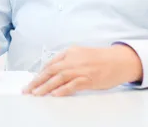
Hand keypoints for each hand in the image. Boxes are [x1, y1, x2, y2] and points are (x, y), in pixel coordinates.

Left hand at [23, 44, 142, 96]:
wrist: (120, 60)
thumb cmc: (101, 59)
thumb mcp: (81, 55)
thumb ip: (68, 61)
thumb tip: (53, 72)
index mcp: (70, 52)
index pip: (50, 63)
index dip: (39, 73)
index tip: (32, 82)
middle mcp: (73, 59)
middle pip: (51, 70)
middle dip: (37, 81)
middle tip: (28, 90)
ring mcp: (81, 69)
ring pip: (58, 78)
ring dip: (45, 87)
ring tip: (36, 94)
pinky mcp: (89, 79)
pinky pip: (72, 85)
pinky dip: (62, 90)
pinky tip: (54, 95)